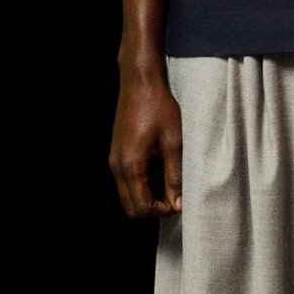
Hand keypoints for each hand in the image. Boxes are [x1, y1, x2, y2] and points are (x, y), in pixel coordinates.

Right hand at [108, 76, 182, 217]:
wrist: (139, 82)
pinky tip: (160, 168)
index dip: (161, 211)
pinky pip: (127, 180)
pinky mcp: (117, 154)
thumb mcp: (174, 142)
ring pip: (127, 194)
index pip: (141, 207)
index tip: (179, 202)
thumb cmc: (159, 107)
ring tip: (170, 180)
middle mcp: (117, 166)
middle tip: (175, 196)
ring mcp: (114, 160)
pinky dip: (143, 184)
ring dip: (148, 196)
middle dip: (152, 208)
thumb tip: (178, 202)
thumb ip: (175, 175)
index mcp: (131, 165)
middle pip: (130, 207)